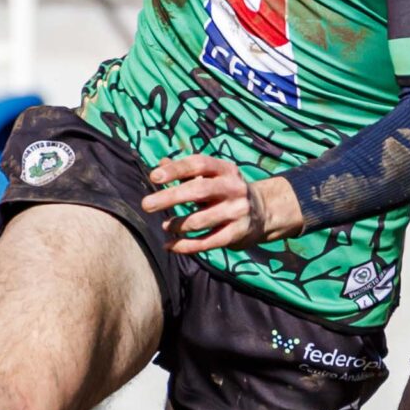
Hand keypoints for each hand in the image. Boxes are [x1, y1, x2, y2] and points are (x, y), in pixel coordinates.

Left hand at [140, 157, 304, 253]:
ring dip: (177, 225)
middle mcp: (234, 188)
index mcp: (226, 169)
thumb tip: (160, 163)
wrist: (263, 212)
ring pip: (200, 220)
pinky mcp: (238, 234)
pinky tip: (170, 246)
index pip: (199, 164)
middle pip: (198, 190)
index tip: (154, 177)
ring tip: (166, 226)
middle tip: (146, 205)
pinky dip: (185, 246)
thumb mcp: (212, 177)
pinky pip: (207, 242)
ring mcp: (237, 211)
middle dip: (170, 198)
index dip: (176, 169)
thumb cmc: (226, 191)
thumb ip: (187, 172)